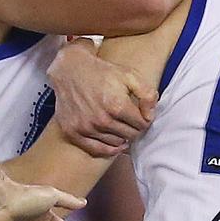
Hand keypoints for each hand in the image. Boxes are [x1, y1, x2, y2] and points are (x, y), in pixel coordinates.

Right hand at [47, 39, 156, 156]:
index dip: (144, 118)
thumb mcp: (130, 75)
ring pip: (116, 143)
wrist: (70, 70)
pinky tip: (115, 142)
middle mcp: (101, 120)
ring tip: (120, 125)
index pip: (142, 124)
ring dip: (121, 136)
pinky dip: (108, 149)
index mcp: (117, 105)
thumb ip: (147, 94)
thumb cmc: (102, 72)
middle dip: (134, 127)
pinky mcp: (73, 133)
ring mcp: (86, 128)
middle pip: (130, 135)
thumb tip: (150, 116)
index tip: (141, 114)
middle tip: (131, 120)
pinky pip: (97, 150)